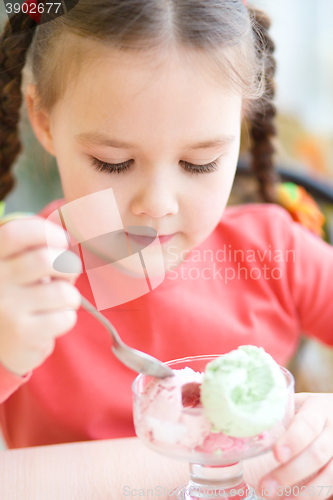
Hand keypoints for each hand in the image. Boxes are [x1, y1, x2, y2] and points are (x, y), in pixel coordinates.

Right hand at [0, 216, 81, 375]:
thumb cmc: (16, 298)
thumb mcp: (14, 267)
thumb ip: (32, 248)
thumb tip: (67, 227)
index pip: (16, 232)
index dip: (46, 232)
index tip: (61, 241)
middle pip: (45, 260)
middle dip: (69, 266)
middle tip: (67, 275)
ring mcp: (7, 308)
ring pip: (63, 292)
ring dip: (70, 297)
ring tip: (59, 302)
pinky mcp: (23, 333)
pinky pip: (65, 317)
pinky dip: (66, 317)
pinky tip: (51, 321)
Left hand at [260, 393, 332, 499]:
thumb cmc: (315, 410)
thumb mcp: (303, 403)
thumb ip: (282, 409)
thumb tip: (246, 417)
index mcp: (320, 409)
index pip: (308, 424)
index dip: (293, 440)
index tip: (276, 454)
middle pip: (317, 454)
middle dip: (290, 473)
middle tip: (265, 487)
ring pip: (329, 476)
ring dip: (303, 493)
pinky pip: (332, 486)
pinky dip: (313, 496)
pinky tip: (294, 499)